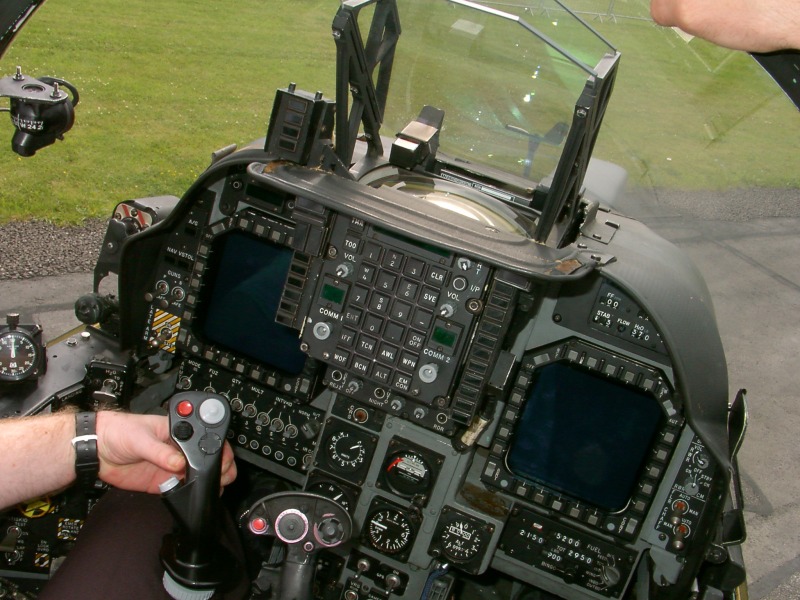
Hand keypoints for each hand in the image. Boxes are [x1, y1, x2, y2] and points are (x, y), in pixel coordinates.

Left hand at [95, 411, 236, 493]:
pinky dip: (190, 494)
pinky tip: (192, 495)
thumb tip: (178, 462)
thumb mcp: (140, 437)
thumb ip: (160, 451)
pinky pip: (181, 490)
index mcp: (178, 431)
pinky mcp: (162, 482)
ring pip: (199, 475)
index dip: (218, 448)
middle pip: (207, 457)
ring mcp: (172, 466)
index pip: (205, 438)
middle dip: (219, 466)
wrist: (97, 451)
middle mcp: (178, 449)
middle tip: (220, 474)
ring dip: (207, 481)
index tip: (221, 459)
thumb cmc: (118, 432)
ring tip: (211, 486)